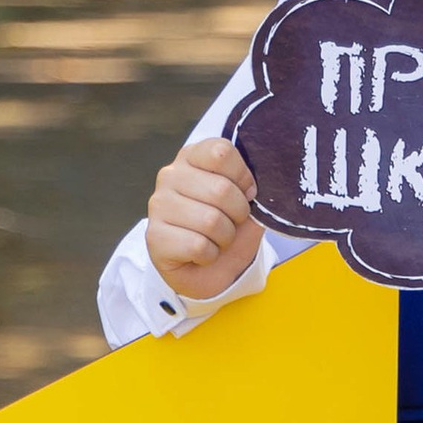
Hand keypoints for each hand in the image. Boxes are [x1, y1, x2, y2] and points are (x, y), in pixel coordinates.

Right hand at [147, 135, 262, 300]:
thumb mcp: (247, 202)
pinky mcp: (154, 236)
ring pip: (211, 221)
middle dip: (238, 214)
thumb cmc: (229, 229)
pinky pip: (198, 246)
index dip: (243, 177)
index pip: (222, 152)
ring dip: (224, 237)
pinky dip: (210, 255)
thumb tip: (268, 177)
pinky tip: (201, 253)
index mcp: (193, 157)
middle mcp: (171, 175)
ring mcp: (159, 205)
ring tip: (216, 239)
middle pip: (221, 189)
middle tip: (231, 223)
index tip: (246, 193)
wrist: (212, 271)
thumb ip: (251, 184)